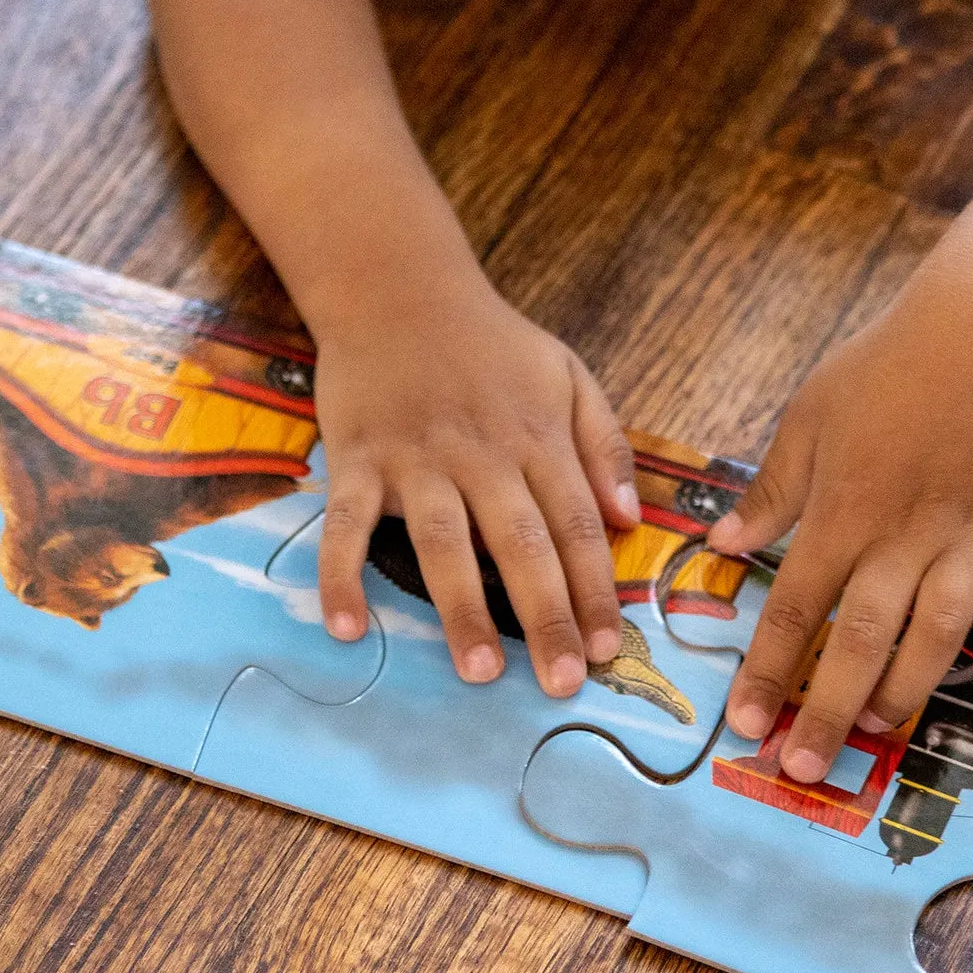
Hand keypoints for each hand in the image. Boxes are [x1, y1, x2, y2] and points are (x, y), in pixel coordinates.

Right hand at [309, 281, 638, 697]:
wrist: (399, 288)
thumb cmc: (491, 342)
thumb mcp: (567, 373)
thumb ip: (603, 443)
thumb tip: (630, 518)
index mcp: (538, 435)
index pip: (576, 524)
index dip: (595, 588)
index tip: (609, 648)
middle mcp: (483, 452)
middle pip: (522, 542)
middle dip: (546, 616)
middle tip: (562, 683)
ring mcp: (417, 457)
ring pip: (445, 541)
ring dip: (462, 608)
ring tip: (480, 672)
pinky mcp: (358, 459)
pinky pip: (347, 525)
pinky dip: (342, 575)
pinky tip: (348, 628)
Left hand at [708, 294, 972, 781]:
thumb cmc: (886, 367)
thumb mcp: (810, 416)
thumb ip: (771, 489)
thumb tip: (722, 545)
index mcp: (844, 508)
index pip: (794, 605)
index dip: (767, 669)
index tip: (744, 724)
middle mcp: (905, 533)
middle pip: (862, 637)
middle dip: (830, 709)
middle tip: (805, 766)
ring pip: (939, 629)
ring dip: (910, 686)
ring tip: (883, 728)